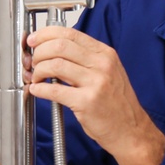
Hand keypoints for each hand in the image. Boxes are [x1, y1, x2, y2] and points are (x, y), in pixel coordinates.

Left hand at [24, 26, 164, 164]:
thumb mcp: (108, 73)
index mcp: (105, 54)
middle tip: (32, 61)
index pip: (70, 33)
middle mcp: (102, 65)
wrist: (131, 131)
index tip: (34, 40)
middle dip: (39, 52)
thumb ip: (86, 60)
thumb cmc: (117, 105)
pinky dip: (40, 89)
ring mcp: (96, 83)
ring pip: (55, 65)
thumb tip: (55, 51)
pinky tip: (37, 90)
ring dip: (38, 71)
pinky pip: (55, 90)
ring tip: (36, 78)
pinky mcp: (87, 102)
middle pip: (59, 46)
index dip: (46, 34)